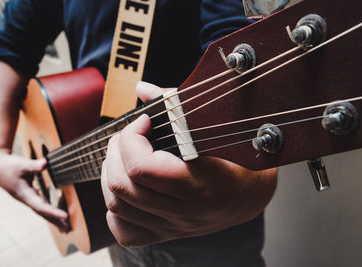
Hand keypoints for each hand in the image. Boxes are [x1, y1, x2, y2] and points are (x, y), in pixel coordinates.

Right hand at [0, 150, 69, 231]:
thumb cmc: (9, 166)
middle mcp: (27, 199)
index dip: (53, 211)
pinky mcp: (30, 196)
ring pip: (43, 211)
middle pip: (43, 213)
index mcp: (25, 194)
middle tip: (68, 231)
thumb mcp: (21, 164)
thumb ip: (33, 165)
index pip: (41, 206)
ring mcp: (28, 199)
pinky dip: (51, 211)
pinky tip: (59, 216)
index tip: (65, 216)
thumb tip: (45, 163)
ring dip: (54, 220)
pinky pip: (42, 206)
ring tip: (66, 229)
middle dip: (55, 221)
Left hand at [101, 82, 276, 246]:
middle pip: (123, 186)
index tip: (145, 121)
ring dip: (111, 174)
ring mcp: (173, 226)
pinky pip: (125, 232)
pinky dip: (115, 209)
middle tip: (130, 135)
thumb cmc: (238, 158)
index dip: (132, 137)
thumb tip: (141, 89)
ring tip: (123, 156)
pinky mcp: (166, 234)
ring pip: (117, 206)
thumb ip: (177, 105)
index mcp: (200, 185)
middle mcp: (184, 211)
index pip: (141, 167)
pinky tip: (127, 189)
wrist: (250, 197)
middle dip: (117, 151)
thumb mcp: (217, 128)